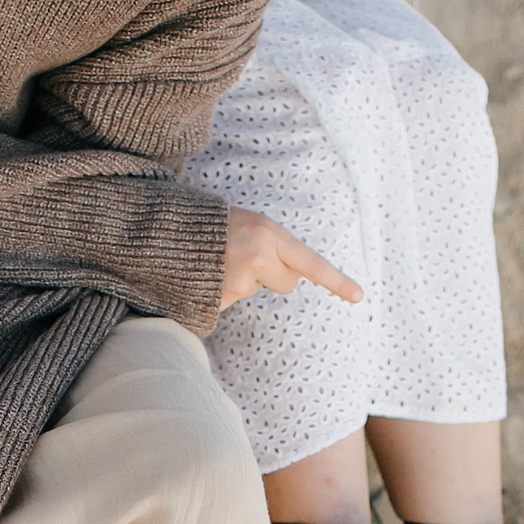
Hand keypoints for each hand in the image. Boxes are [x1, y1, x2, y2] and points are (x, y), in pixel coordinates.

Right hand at [221, 206, 361, 310]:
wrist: (164, 231)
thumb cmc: (210, 225)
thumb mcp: (248, 223)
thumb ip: (271, 244)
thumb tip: (292, 275)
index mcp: (267, 232)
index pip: (310, 262)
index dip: (336, 281)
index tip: (359, 296)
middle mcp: (258, 256)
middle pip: (287, 282)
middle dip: (273, 274)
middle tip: (244, 254)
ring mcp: (239, 280)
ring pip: (257, 290)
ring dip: (242, 280)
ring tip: (219, 260)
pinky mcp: (222, 298)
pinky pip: (234, 299)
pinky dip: (223, 291)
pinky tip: (208, 274)